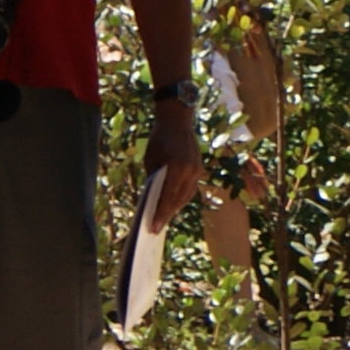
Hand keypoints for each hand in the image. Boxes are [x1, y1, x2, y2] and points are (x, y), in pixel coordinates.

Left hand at [144, 98, 210, 232]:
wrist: (177, 121)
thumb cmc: (159, 139)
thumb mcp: (150, 160)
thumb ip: (153, 180)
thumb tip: (151, 200)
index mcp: (177, 168)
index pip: (168, 197)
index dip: (160, 214)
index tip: (153, 228)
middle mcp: (190, 171)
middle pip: (178, 200)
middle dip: (167, 215)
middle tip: (156, 228)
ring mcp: (197, 170)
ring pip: (186, 196)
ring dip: (175, 208)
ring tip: (163, 219)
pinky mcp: (199, 169)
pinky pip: (190, 189)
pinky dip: (181, 198)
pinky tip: (172, 204)